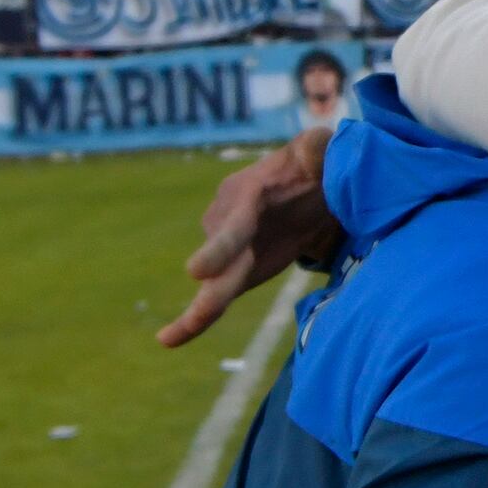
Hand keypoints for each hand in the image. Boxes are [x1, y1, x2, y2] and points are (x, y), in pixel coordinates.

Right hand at [157, 127, 339, 347]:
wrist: (302, 185)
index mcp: (248, 194)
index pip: (235, 224)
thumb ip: (318, 152)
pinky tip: (168, 340)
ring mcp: (227, 247)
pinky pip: (214, 296)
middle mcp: (226, 220)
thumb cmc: (310, 167)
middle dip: (211, 275)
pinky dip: (193, 320)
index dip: (221, 247)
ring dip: (202, 307)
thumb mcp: (319, 153)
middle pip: (221, 256)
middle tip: (194, 290)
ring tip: (171, 337)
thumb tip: (319, 147)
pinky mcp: (235, 270)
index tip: (198, 271)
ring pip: (216, 281)